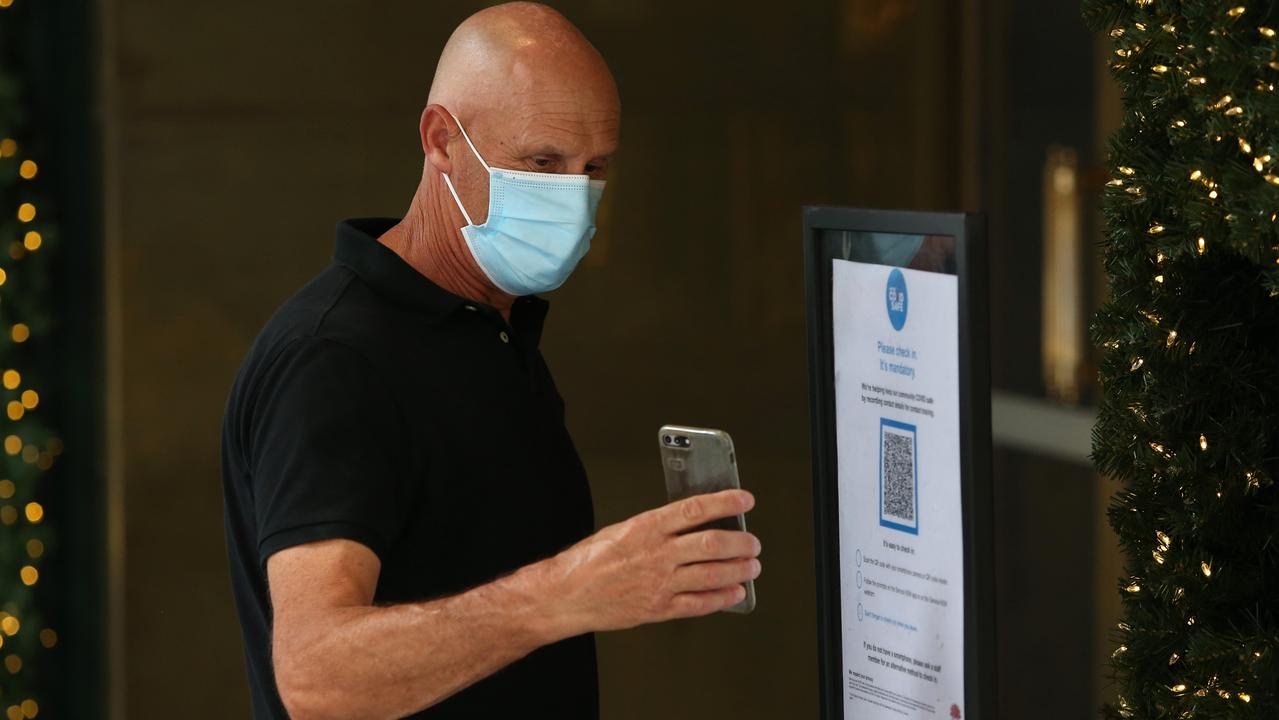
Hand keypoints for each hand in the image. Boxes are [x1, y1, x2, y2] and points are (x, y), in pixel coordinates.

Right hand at [533, 489, 761, 637]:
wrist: (566, 594)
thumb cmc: (589, 561)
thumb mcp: (622, 529)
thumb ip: (657, 528)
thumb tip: (693, 522)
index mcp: (646, 527)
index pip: (695, 510)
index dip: (725, 503)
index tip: (744, 500)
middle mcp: (656, 554)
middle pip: (711, 544)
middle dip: (740, 543)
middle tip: (753, 542)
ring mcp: (659, 583)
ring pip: (711, 574)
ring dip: (738, 570)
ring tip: (751, 567)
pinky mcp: (658, 608)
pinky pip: (698, 604)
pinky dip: (722, 598)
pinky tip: (734, 593)